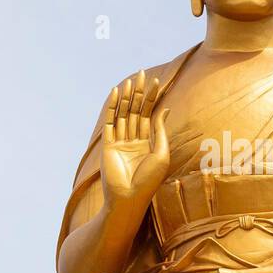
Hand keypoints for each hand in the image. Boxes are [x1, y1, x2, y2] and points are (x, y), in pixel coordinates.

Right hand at [100, 70, 169, 203]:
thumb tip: (164, 109)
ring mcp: (120, 143)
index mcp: (148, 144)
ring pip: (123, 114)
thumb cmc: (149, 180)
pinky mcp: (108, 146)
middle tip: (141, 74)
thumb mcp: (161, 153)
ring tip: (130, 80)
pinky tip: (116, 93)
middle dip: (139, 93)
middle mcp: (133, 141)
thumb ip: (160, 131)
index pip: (149, 116)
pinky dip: (112, 107)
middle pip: (136, 111)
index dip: (152, 99)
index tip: (156, 82)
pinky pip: (110, 123)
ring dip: (127, 97)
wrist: (129, 198)